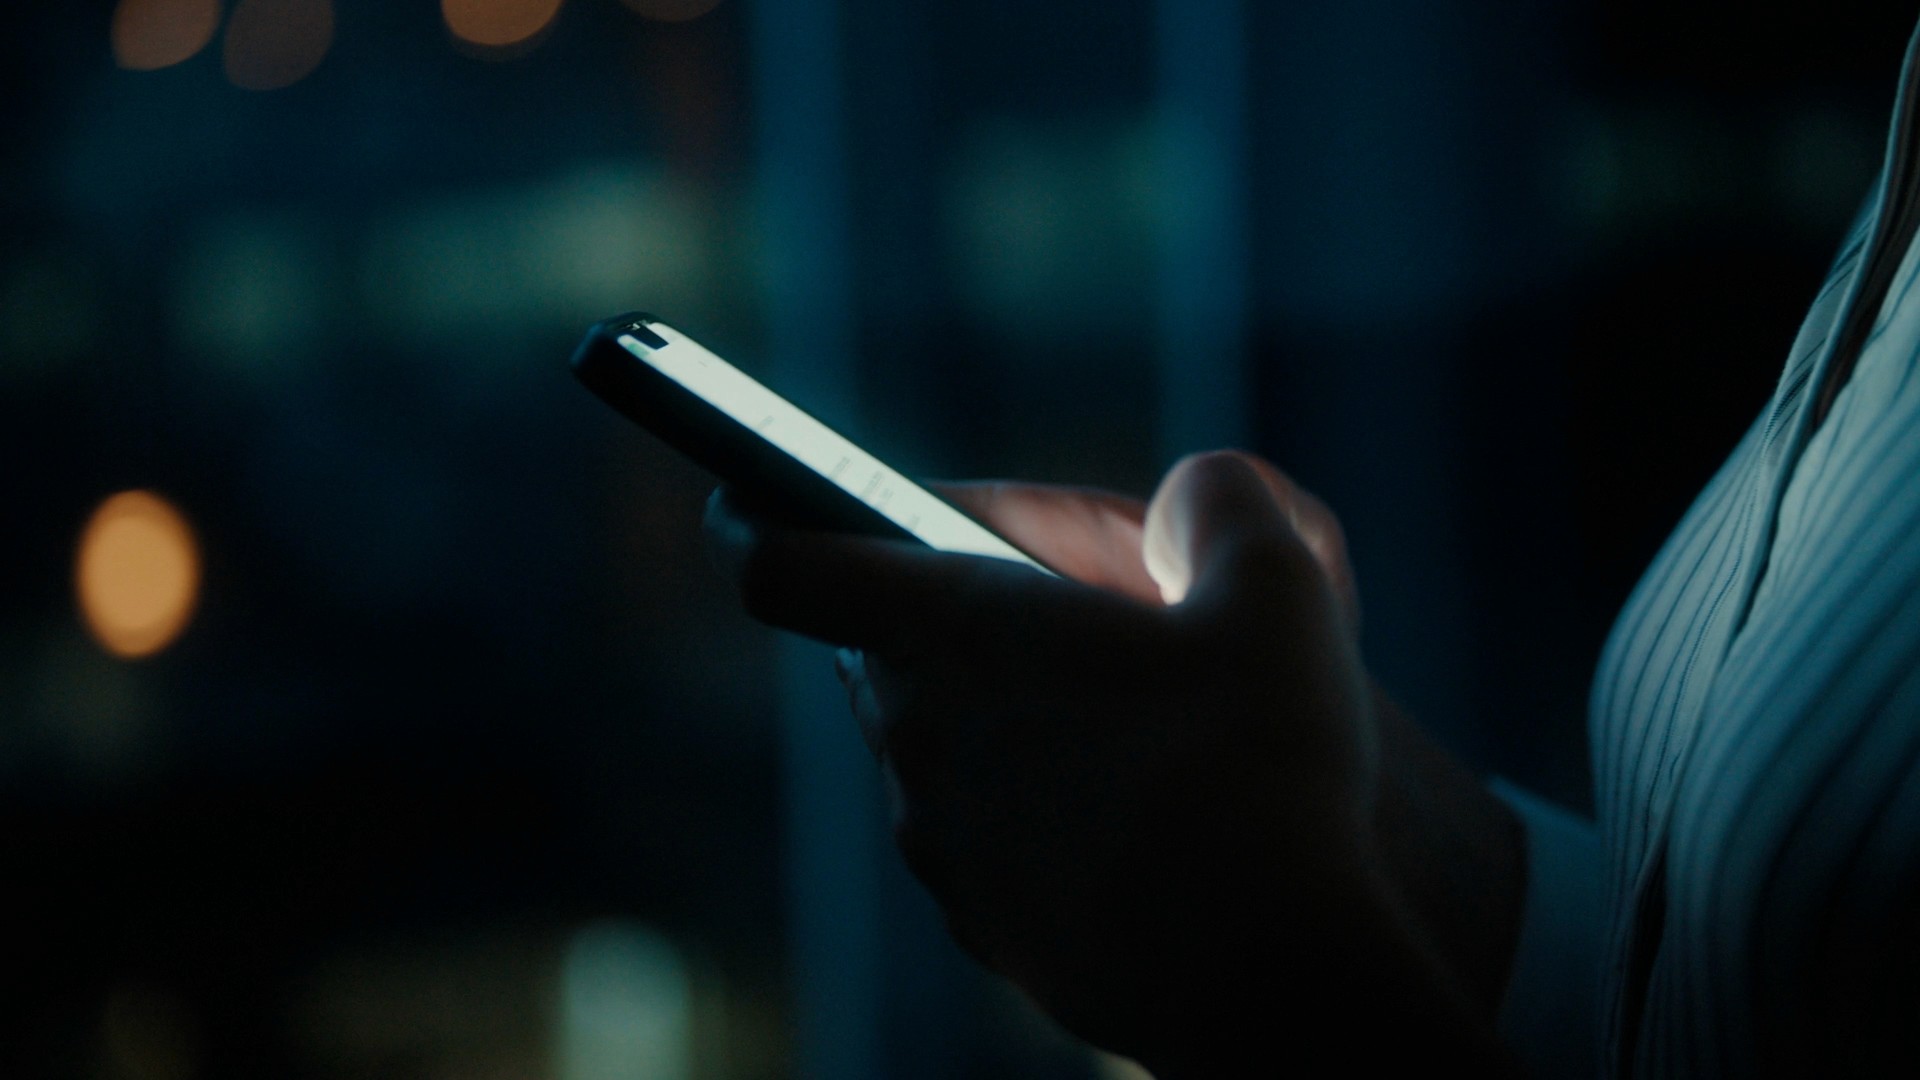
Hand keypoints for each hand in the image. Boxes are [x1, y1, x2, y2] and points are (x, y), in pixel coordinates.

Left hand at [705, 452, 1518, 1075]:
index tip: (764, 496)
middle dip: (963, 619)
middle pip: (887, 646)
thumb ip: (1218, 501)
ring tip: (1137, 726)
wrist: (1275, 976)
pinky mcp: (989, 928)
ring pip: (942, 746)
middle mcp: (917, 736)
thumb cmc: (1264, 766)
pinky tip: (1144, 820)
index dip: (766, 518)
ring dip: (1007, 718)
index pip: (783, 562)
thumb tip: (1193, 500)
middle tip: (1081, 616)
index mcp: (952, 629)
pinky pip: (988, 839)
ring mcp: (944, 846)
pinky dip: (1038, 814)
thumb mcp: (1277, 583)